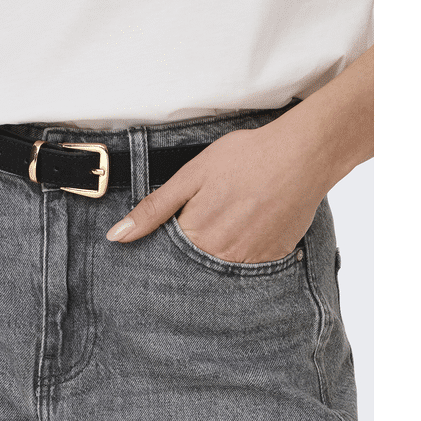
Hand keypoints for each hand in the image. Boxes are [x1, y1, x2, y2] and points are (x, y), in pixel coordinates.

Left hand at [105, 116, 331, 262]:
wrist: (303, 154)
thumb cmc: (244, 157)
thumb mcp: (191, 176)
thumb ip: (154, 209)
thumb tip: (116, 237)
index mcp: (195, 235)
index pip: (169, 254)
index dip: (172, 237)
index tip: (185, 220)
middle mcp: (220, 255)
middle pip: (195, 263)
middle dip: (197, 245)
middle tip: (215, 213)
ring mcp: (249, 260)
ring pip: (222, 266)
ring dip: (221, 249)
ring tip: (235, 217)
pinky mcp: (273, 258)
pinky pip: (251, 266)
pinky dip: (247, 249)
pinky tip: (253, 224)